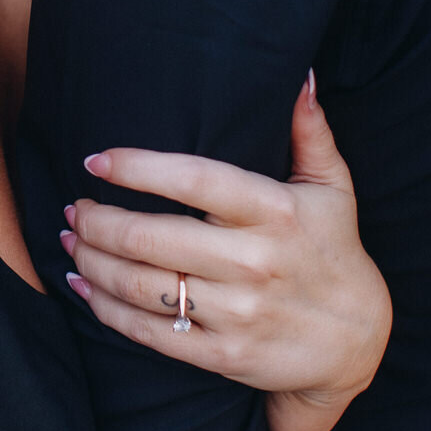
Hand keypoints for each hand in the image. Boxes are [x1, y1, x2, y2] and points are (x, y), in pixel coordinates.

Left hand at [61, 77, 390, 430]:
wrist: (358, 342)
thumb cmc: (334, 250)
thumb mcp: (333, 188)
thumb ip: (310, 131)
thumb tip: (298, 75)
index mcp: (275, 212)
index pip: (194, 179)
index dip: (138, 168)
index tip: (97, 160)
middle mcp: (254, 262)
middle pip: (151, 238)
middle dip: (98, 220)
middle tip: (76, 206)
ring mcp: (238, 313)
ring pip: (141, 285)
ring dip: (92, 261)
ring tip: (72, 240)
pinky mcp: (224, 355)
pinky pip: (149, 331)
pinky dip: (105, 308)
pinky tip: (83, 285)